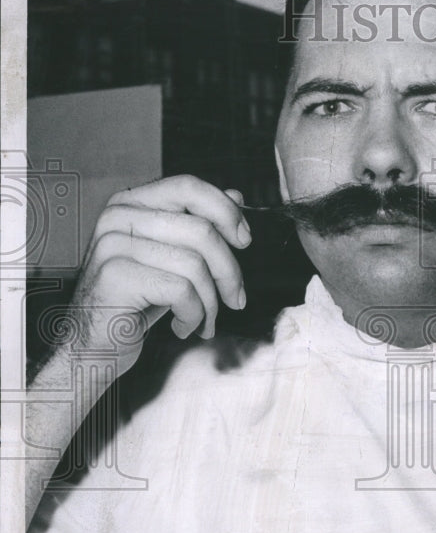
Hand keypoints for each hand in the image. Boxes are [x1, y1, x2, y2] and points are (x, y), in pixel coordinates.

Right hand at [69, 175, 250, 374]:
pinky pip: (181, 291)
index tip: (245, 241)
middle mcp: (117, 217)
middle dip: (229, 272)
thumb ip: (198, 225)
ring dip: (211, 302)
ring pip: (195, 265)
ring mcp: (113, 245)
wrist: (92, 346)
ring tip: (204, 320)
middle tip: (236, 300)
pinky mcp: (116, 276)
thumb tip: (238, 197)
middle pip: (201, 231)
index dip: (226, 211)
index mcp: (130, 203)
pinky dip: (193, 315)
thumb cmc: (135, 302)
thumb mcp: (171, 259)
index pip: (188, 187)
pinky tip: (182, 327)